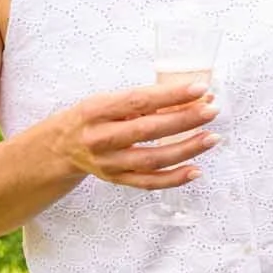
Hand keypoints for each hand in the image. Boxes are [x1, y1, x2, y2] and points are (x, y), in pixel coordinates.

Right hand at [52, 81, 221, 189]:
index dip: (170, 95)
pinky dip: (174, 178)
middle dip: (184, 120)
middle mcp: (100, 138)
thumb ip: (147, 100)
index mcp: (97, 110)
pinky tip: (196, 170)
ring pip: (151, 159)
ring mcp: (108, 162)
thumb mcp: (109, 101)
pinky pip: (149, 183)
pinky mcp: (117, 179)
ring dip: (185, 149)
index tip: (200, 89)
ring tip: (212, 138)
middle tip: (211, 111)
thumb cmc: (92, 118)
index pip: (138, 101)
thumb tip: (194, 96)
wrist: (60, 147)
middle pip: (147, 130)